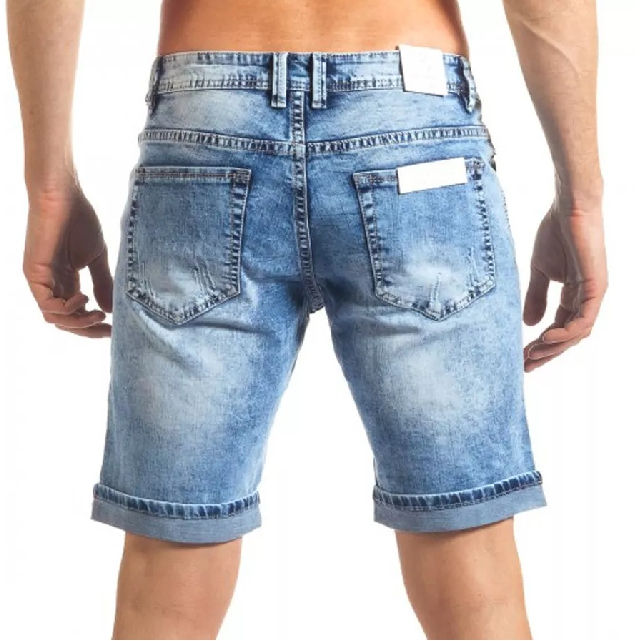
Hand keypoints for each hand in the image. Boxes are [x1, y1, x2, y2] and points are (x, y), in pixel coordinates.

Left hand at [23, 178, 112, 337]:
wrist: (63, 195)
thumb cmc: (79, 220)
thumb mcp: (97, 258)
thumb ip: (102, 284)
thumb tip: (110, 310)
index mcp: (66, 281)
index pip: (76, 314)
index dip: (94, 326)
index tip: (114, 329)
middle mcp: (51, 284)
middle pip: (66, 321)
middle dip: (87, 330)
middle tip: (108, 330)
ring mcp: (41, 280)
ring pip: (55, 318)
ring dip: (78, 323)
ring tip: (98, 315)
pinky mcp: (34, 273)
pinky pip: (47, 304)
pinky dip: (66, 309)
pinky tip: (83, 298)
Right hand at [522, 197, 607, 371]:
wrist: (569, 208)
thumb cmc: (556, 233)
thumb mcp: (540, 271)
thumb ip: (536, 296)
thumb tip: (530, 324)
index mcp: (575, 295)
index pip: (559, 328)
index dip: (541, 345)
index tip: (522, 357)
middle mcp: (587, 298)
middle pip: (569, 336)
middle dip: (547, 353)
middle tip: (525, 365)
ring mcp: (594, 294)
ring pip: (577, 333)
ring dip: (554, 347)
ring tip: (532, 354)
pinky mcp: (597, 287)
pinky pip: (584, 319)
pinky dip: (565, 332)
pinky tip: (545, 337)